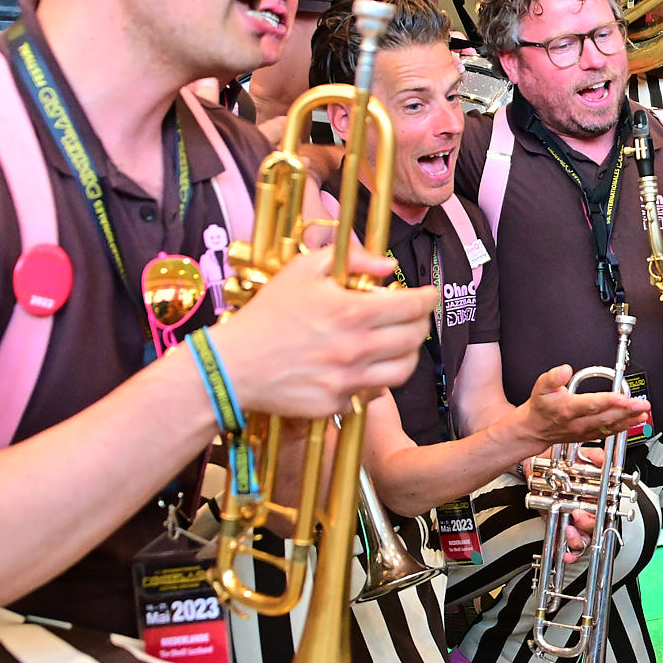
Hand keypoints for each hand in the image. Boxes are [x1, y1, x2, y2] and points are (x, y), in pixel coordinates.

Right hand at [205, 247, 436, 419]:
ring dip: (408, 353)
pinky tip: (366, 366)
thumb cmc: (267, 314)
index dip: (428, 298)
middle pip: (415, 338)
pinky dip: (377, 378)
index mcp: (351, 312)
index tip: (430, 294)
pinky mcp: (337, 403)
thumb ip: (351, 259)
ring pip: (404, 370)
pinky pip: (373, 393)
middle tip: (414, 316)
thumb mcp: (303, 270)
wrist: (233, 366)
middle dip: (421, 323)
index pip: (413, 306)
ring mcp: (348, 380)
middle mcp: (356, 349)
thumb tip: (387, 265)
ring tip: (398, 342)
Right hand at [519, 364, 649, 449]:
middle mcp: (577, 422)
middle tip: (642, 404)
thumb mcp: (541, 387)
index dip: (609, 401)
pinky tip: (634, 422)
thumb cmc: (541, 406)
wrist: (534, 429)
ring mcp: (584, 431)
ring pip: (610, 426)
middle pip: (606, 417)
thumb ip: (553, 377)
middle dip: (626, 411)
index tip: (624, 398)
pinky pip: (609, 432)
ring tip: (643, 413)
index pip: (591, 404)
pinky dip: (623, 428)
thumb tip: (565, 369)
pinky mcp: (588, 436)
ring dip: (628, 421)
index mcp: (567, 409)